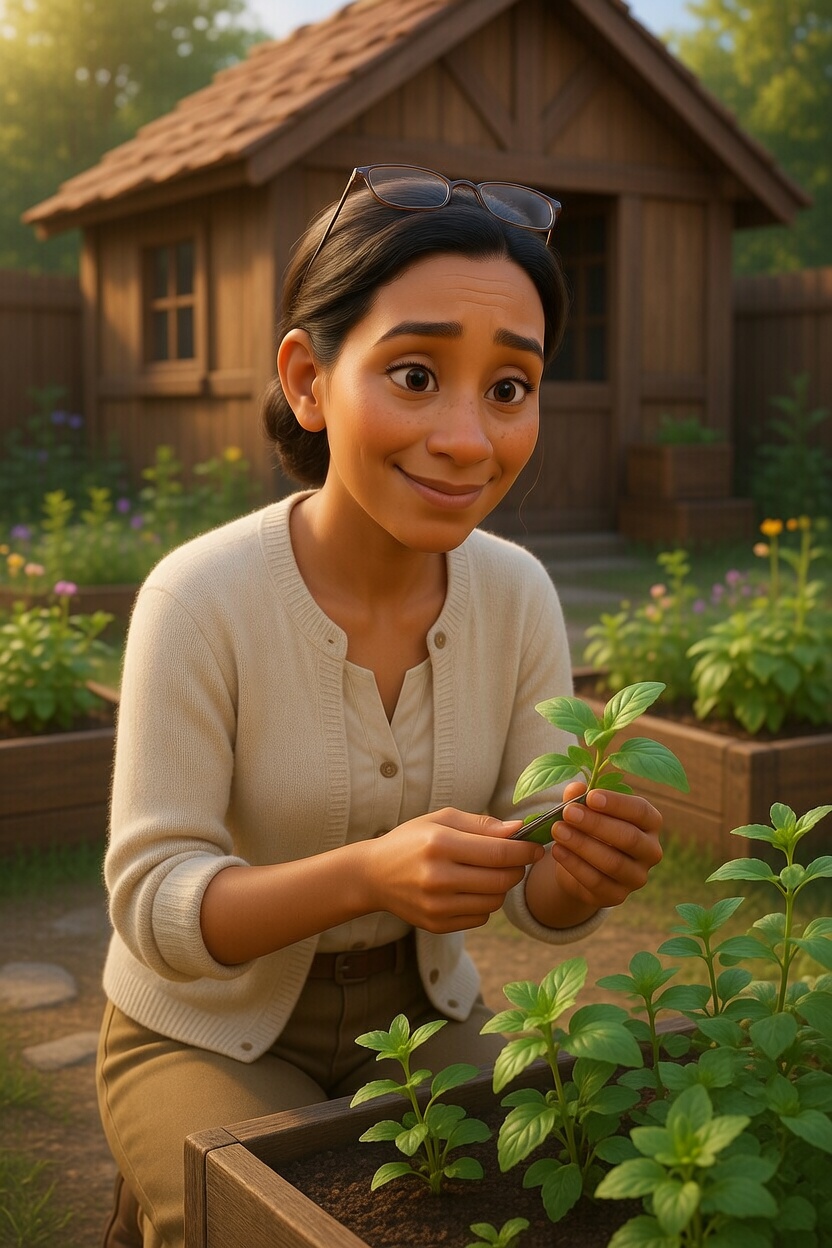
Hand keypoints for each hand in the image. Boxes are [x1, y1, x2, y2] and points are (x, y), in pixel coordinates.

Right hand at [362, 808, 544, 933]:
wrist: (373, 875)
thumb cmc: (411, 840)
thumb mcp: (442, 819)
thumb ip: (482, 824)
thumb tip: (520, 829)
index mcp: (440, 843)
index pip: (498, 852)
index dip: (524, 851)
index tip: (536, 847)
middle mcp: (437, 876)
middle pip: (501, 879)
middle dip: (517, 869)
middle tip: (516, 860)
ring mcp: (436, 904)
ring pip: (494, 901)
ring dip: (502, 887)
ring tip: (490, 873)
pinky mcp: (436, 924)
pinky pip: (480, 917)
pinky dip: (484, 903)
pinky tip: (472, 889)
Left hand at [525, 781, 662, 926]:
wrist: (581, 866)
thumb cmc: (590, 828)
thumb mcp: (585, 809)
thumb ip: (580, 797)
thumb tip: (575, 789)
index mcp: (650, 823)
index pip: (641, 811)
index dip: (617, 804)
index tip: (591, 796)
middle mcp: (651, 851)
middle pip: (628, 838)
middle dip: (596, 824)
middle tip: (568, 813)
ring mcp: (637, 877)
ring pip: (613, 862)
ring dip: (582, 845)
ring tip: (558, 830)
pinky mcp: (617, 896)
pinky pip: (597, 882)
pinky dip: (574, 865)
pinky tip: (557, 851)